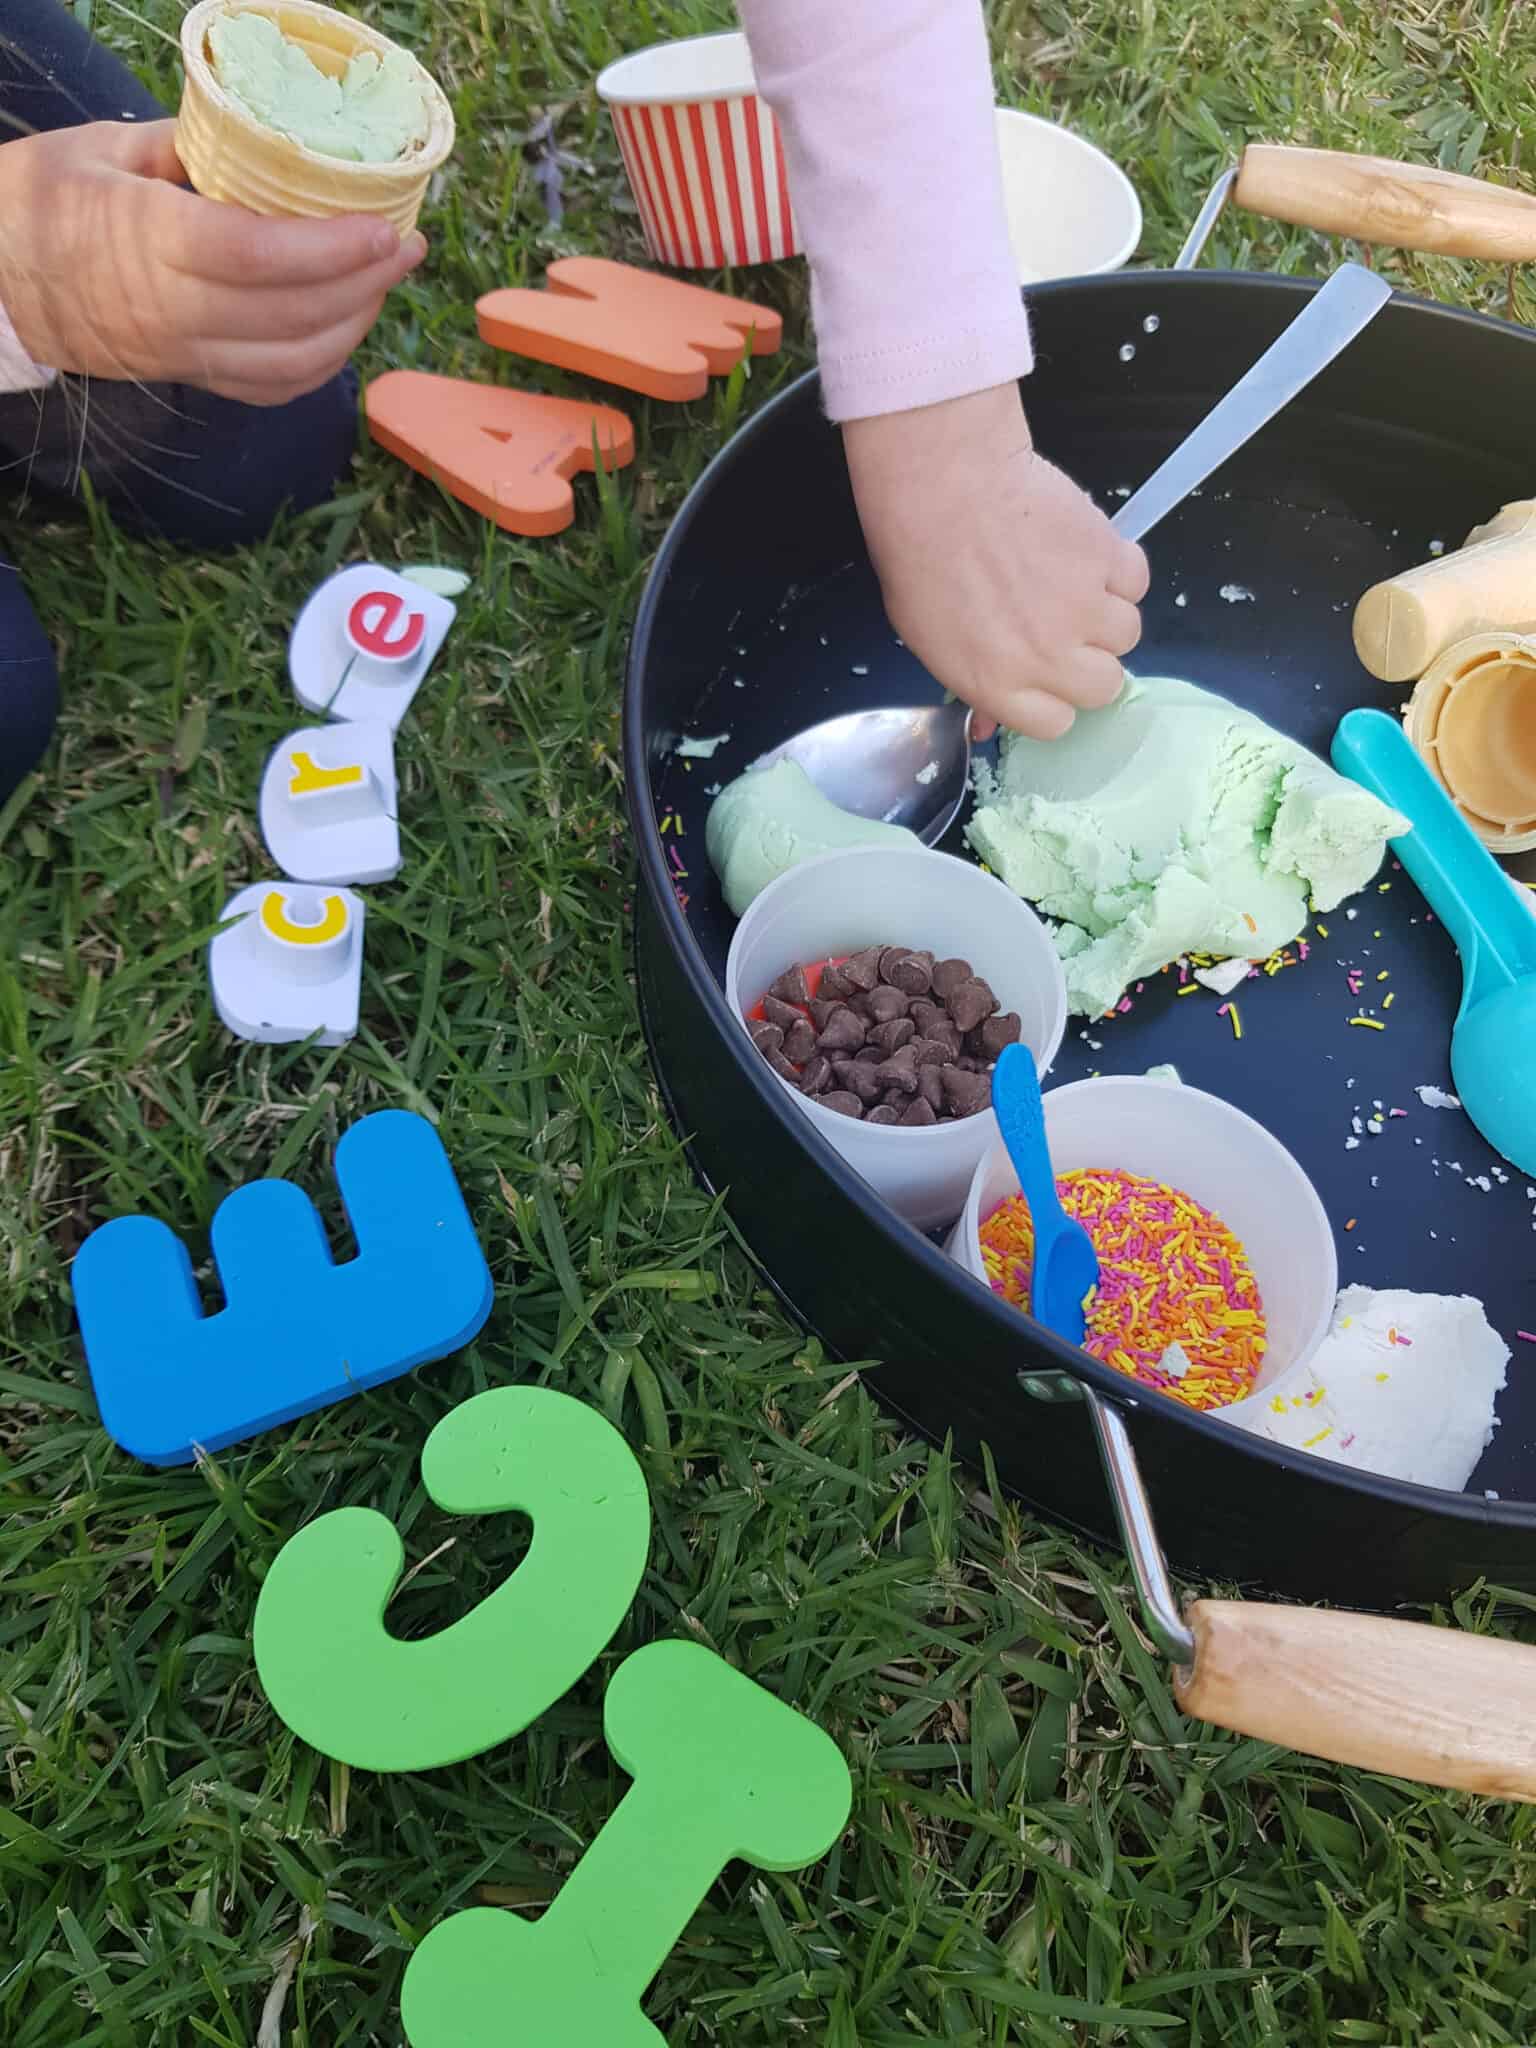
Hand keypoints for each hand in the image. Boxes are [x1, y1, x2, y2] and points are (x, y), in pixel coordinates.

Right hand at [0, 120, 424, 405]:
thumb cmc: (43, 201)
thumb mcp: (106, 149)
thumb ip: (192, 147)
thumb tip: (269, 141)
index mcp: (152, 243)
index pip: (262, 257)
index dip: (334, 249)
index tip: (385, 227)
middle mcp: (176, 312)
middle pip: (296, 316)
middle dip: (367, 284)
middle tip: (407, 247)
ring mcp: (186, 355)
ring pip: (296, 362)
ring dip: (356, 325)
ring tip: (384, 281)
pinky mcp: (192, 378)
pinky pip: (275, 386)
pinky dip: (324, 362)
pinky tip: (347, 325)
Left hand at [842, 383, 1148, 739]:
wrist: (944, 483)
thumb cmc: (923, 559)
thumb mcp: (929, 641)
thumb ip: (972, 684)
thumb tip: (990, 721)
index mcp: (999, 685)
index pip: (1057, 724)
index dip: (1053, 696)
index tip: (1045, 673)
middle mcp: (1048, 656)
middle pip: (1105, 687)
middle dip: (1089, 661)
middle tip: (1065, 627)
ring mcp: (1083, 607)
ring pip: (1127, 633)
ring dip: (1105, 612)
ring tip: (1069, 581)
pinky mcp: (1107, 557)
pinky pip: (1135, 580)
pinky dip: (1117, 568)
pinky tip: (1083, 551)